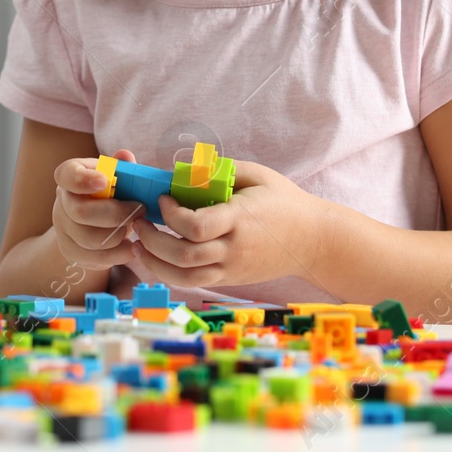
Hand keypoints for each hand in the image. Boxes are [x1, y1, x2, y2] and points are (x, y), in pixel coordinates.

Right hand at [51, 150, 145, 273]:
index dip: (82, 179)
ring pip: (90, 239)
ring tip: (135, 229)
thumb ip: (122, 168)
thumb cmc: (110, 193)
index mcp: (71, 176)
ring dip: (120, 235)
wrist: (94, 223)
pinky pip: (95, 258)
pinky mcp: (71, 251)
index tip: (104, 181)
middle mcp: (62, 202)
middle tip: (140, 210)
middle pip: (81, 213)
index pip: (67, 175)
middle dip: (117, 214)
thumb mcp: (116, 176)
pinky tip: (130, 247)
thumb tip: (125, 156)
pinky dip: (118, 254)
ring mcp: (64, 229)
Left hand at [129, 158, 335, 288]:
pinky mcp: (230, 280)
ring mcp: (232, 269)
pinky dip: (169, 273)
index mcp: (240, 220)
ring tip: (139, 244)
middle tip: (138, 221)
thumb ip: (218, 171)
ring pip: (184, 278)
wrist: (314, 241)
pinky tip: (156, 258)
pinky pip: (193, 283)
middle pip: (184, 256)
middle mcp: (234, 249)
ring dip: (155, 263)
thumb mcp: (257, 174)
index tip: (163, 198)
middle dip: (152, 240)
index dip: (172, 214)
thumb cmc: (284, 201)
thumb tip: (179, 169)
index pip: (197, 227)